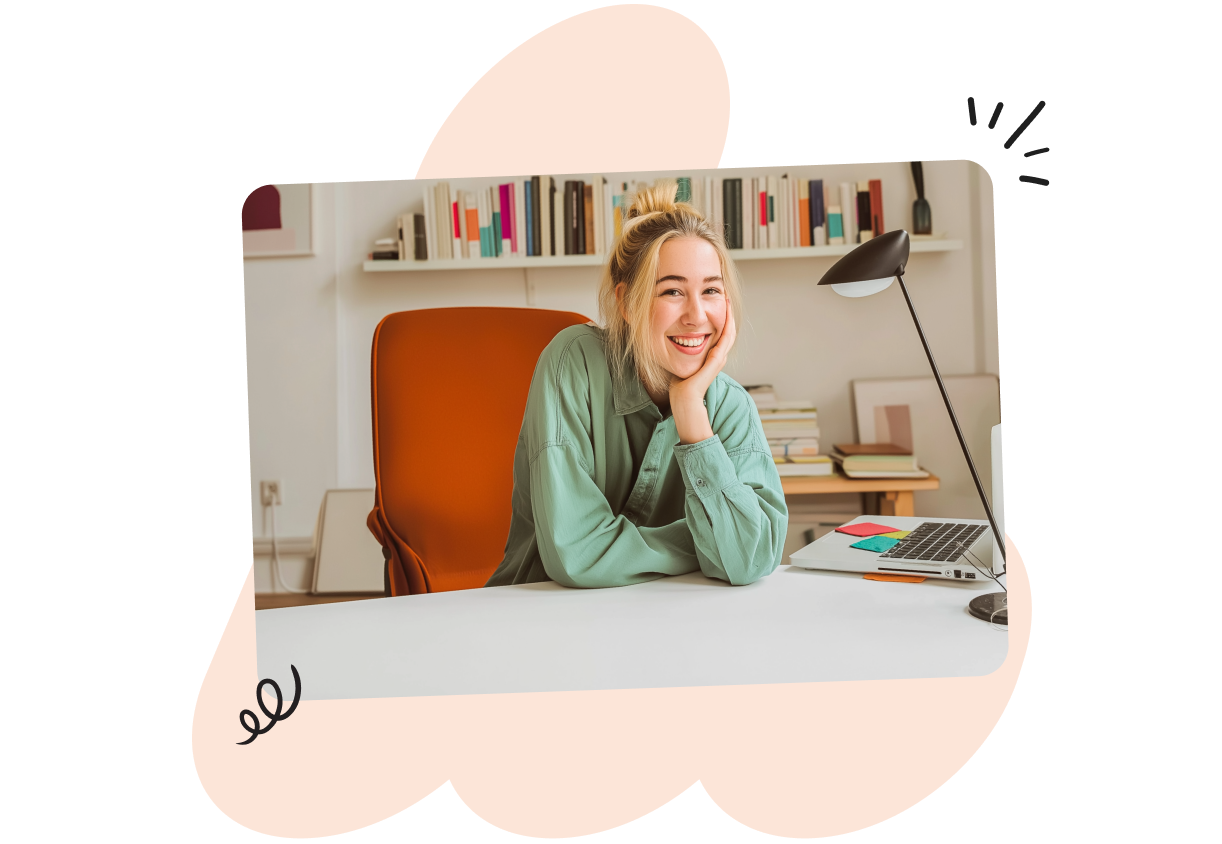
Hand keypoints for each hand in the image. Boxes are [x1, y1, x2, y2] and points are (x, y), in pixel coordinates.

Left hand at [670, 308, 736, 443]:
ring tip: (726, 299)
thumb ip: (678, 351)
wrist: (683, 400)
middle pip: (727, 329)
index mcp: (710, 356)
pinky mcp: (717, 360)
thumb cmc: (678, 385)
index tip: (714, 301)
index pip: (719, 332)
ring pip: (730, 332)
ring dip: (729, 314)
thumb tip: (669, 339)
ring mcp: (719, 358)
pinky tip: (726, 312)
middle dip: (726, 312)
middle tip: (723, 294)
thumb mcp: (678, 361)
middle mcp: (718, 356)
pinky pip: (726, 338)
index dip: (719, 316)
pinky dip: (727, 324)